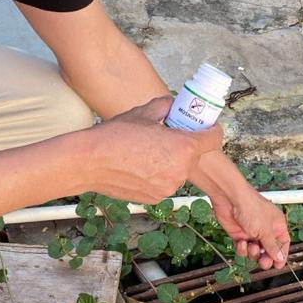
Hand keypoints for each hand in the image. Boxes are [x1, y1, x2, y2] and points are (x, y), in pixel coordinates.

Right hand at [82, 97, 223, 203]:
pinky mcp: (156, 198)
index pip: (214, 139)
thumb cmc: (114, 137)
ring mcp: (168, 187)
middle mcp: (180, 171)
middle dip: (184, 146)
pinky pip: (164, 183)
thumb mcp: (143, 112)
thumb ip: (165, 107)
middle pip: (194, 156)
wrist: (89, 163)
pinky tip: (138, 166)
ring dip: (170, 162)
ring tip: (146, 153)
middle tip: (165, 137)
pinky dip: (157, 175)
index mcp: (183, 147)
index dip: (210, 130)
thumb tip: (173, 104)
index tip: (205, 128)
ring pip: (178, 170)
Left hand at [188, 149, 288, 268]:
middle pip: (269, 250)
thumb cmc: (251, 207)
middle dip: (266, 258)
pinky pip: (243, 248)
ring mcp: (252, 232)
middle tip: (263, 262)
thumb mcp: (265, 230)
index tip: (278, 265)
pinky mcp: (239, 234)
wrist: (230, 199)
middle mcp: (265, 229)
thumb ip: (272, 246)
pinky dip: (242, 249)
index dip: (281, 255)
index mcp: (277, 225)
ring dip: (253, 253)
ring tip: (251, 246)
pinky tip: (242, 243)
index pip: (283, 243)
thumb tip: (280, 257)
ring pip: (255, 252)